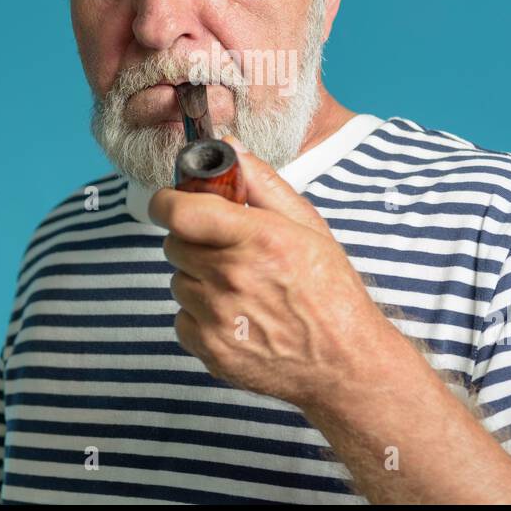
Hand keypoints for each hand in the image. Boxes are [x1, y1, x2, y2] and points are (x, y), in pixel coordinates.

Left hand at [147, 136, 393, 409]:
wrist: (344, 363)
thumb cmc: (331, 291)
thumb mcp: (308, 226)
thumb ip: (264, 184)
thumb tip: (230, 147)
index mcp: (256, 239)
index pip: (179, 212)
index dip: (166, 202)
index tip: (171, 203)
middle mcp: (231, 277)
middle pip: (174, 244)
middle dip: (193, 240)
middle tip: (225, 248)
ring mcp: (218, 317)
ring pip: (177, 281)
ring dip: (198, 279)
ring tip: (239, 287)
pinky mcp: (210, 350)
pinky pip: (182, 319)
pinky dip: (201, 316)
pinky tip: (235, 316)